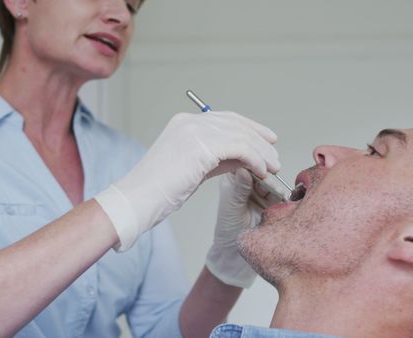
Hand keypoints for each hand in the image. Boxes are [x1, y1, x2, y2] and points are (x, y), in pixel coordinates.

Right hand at [95, 112, 279, 250]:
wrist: (137, 199)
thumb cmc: (159, 190)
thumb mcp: (194, 168)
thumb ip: (217, 158)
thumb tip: (244, 157)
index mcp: (185, 123)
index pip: (226, 119)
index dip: (250, 128)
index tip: (267, 140)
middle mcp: (190, 122)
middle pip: (236, 124)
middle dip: (260, 139)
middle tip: (275, 155)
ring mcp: (195, 131)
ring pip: (241, 136)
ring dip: (261, 152)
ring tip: (273, 168)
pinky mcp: (202, 146)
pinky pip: (240, 148)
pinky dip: (255, 159)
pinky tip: (261, 171)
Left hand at [206, 169, 286, 287]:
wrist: (236, 252)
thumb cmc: (227, 229)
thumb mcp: (231, 206)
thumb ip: (239, 188)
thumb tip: (244, 168)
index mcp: (232, 179)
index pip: (242, 161)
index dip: (250, 159)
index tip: (255, 164)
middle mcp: (247, 182)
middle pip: (260, 167)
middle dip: (263, 173)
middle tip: (264, 180)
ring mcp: (260, 191)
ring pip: (271, 179)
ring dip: (272, 184)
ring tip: (269, 193)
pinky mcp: (272, 201)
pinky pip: (280, 192)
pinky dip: (280, 194)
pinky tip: (276, 199)